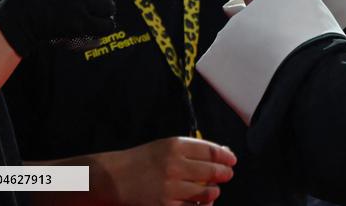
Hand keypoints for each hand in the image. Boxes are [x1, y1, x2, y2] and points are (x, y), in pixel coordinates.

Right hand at [96, 136, 235, 205]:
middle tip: (228, 175)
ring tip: (214, 190)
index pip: (211, 151)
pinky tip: (202, 203)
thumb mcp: (166, 146)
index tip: (232, 160)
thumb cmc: (143, 160)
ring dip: (214, 191)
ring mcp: (170, 187)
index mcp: (176, 146)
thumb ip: (192, 149)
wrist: (114, 178)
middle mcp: (174, 165)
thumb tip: (223, 153)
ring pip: (206, 192)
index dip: (225, 156)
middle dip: (224, 174)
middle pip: (211, 171)